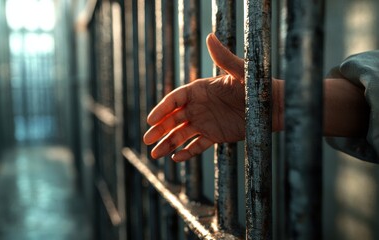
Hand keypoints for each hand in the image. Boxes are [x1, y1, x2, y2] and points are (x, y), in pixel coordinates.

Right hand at [143, 34, 246, 161]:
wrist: (273, 106)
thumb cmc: (257, 85)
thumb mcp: (240, 71)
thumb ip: (223, 58)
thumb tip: (210, 36)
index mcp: (200, 90)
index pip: (175, 99)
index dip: (162, 109)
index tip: (151, 120)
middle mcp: (198, 106)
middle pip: (173, 119)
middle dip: (159, 129)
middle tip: (147, 140)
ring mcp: (205, 122)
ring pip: (181, 134)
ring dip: (168, 144)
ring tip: (155, 155)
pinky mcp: (214, 135)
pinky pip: (197, 145)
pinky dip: (187, 152)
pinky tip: (176, 159)